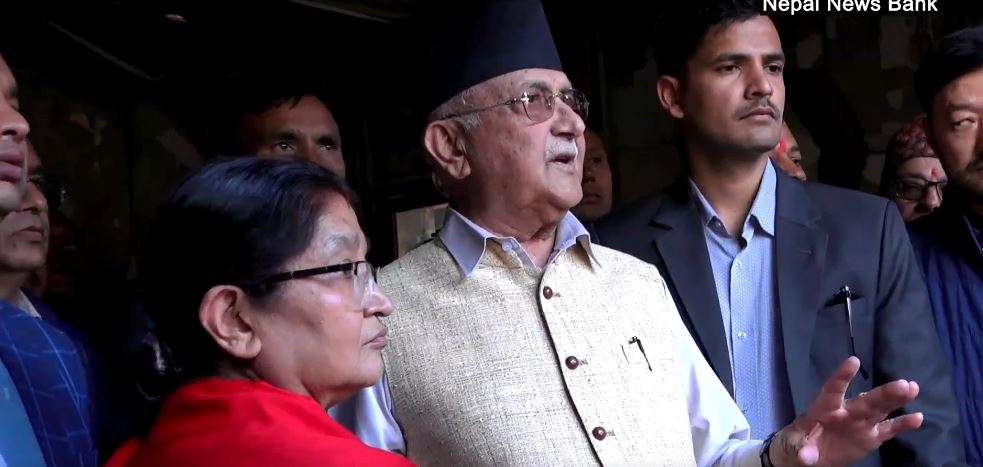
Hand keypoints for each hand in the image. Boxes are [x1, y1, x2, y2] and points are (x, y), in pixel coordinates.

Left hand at [770, 357, 922, 466]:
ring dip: (896, 400)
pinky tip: (918, 417)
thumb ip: (800, 448)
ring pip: (880, 409)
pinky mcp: (871, 437)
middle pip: (866, 400)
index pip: (833, 389)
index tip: (854, 361)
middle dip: (883, 393)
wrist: (810, 455)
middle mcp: (847, 411)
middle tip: (903, 384)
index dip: (842, 376)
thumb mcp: (794, 445)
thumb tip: (805, 456)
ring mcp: (860, 423)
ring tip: (912, 388)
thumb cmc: (798, 442)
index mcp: (825, 408)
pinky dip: (902, 424)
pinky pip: (888, 429)